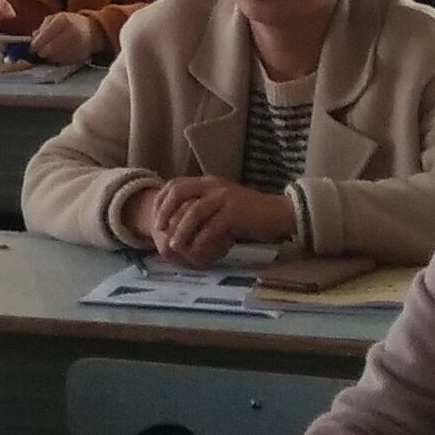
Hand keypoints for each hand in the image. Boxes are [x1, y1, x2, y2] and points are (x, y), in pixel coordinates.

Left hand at [25, 10, 101, 65]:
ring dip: (49, 57)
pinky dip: (58, 61)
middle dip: (42, 52)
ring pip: (56, 57)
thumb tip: (34, 37)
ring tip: (49, 53)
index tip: (32, 47)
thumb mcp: (55, 18)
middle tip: (39, 52)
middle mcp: (72, 32)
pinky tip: (58, 55)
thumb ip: (43, 27)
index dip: (36, 44)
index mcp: (63, 19)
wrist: (91, 31)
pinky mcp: (81, 56)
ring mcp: (78, 45)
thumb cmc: (69, 23)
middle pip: (50, 49)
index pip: (45, 35)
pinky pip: (64, 62)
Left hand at [134, 175, 296, 265]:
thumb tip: (181, 223)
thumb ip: (205, 208)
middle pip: (180, 192)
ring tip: (174, 245)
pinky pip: (212, 228)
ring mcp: (225, 198)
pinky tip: (197, 252)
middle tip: (160, 230)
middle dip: (165, 211)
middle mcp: (214, 186)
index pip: (176, 184)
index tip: (155, 218)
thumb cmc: (250, 213)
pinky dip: (202, 241)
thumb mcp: (223, 205)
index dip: (162, 200)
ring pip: (194, 211)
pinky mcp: (235, 213)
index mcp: (209, 182)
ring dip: (181, 230)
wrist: (279, 213)